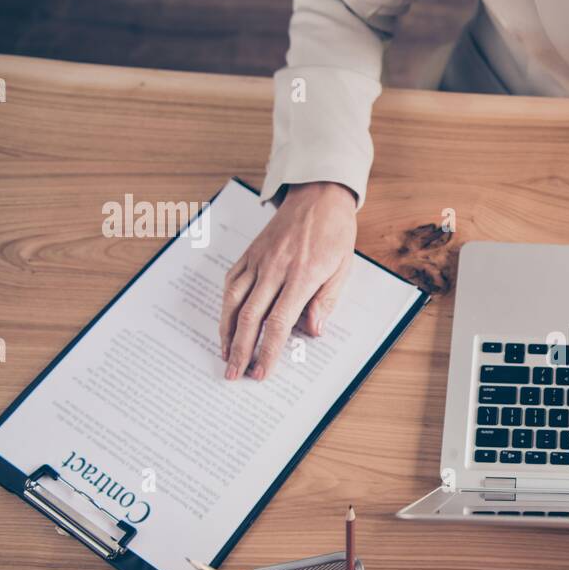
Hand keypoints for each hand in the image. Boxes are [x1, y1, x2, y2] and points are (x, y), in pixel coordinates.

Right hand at [219, 181, 356, 380]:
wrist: (318, 195)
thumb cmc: (334, 233)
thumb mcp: (343, 268)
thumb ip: (326, 301)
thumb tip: (313, 331)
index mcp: (303, 275)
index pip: (279, 322)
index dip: (267, 351)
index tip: (261, 371)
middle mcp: (275, 268)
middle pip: (251, 317)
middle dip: (241, 350)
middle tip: (234, 374)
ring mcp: (259, 260)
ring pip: (234, 301)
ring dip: (227, 332)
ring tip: (225, 355)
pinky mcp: (250, 253)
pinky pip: (231, 282)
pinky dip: (226, 305)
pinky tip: (226, 322)